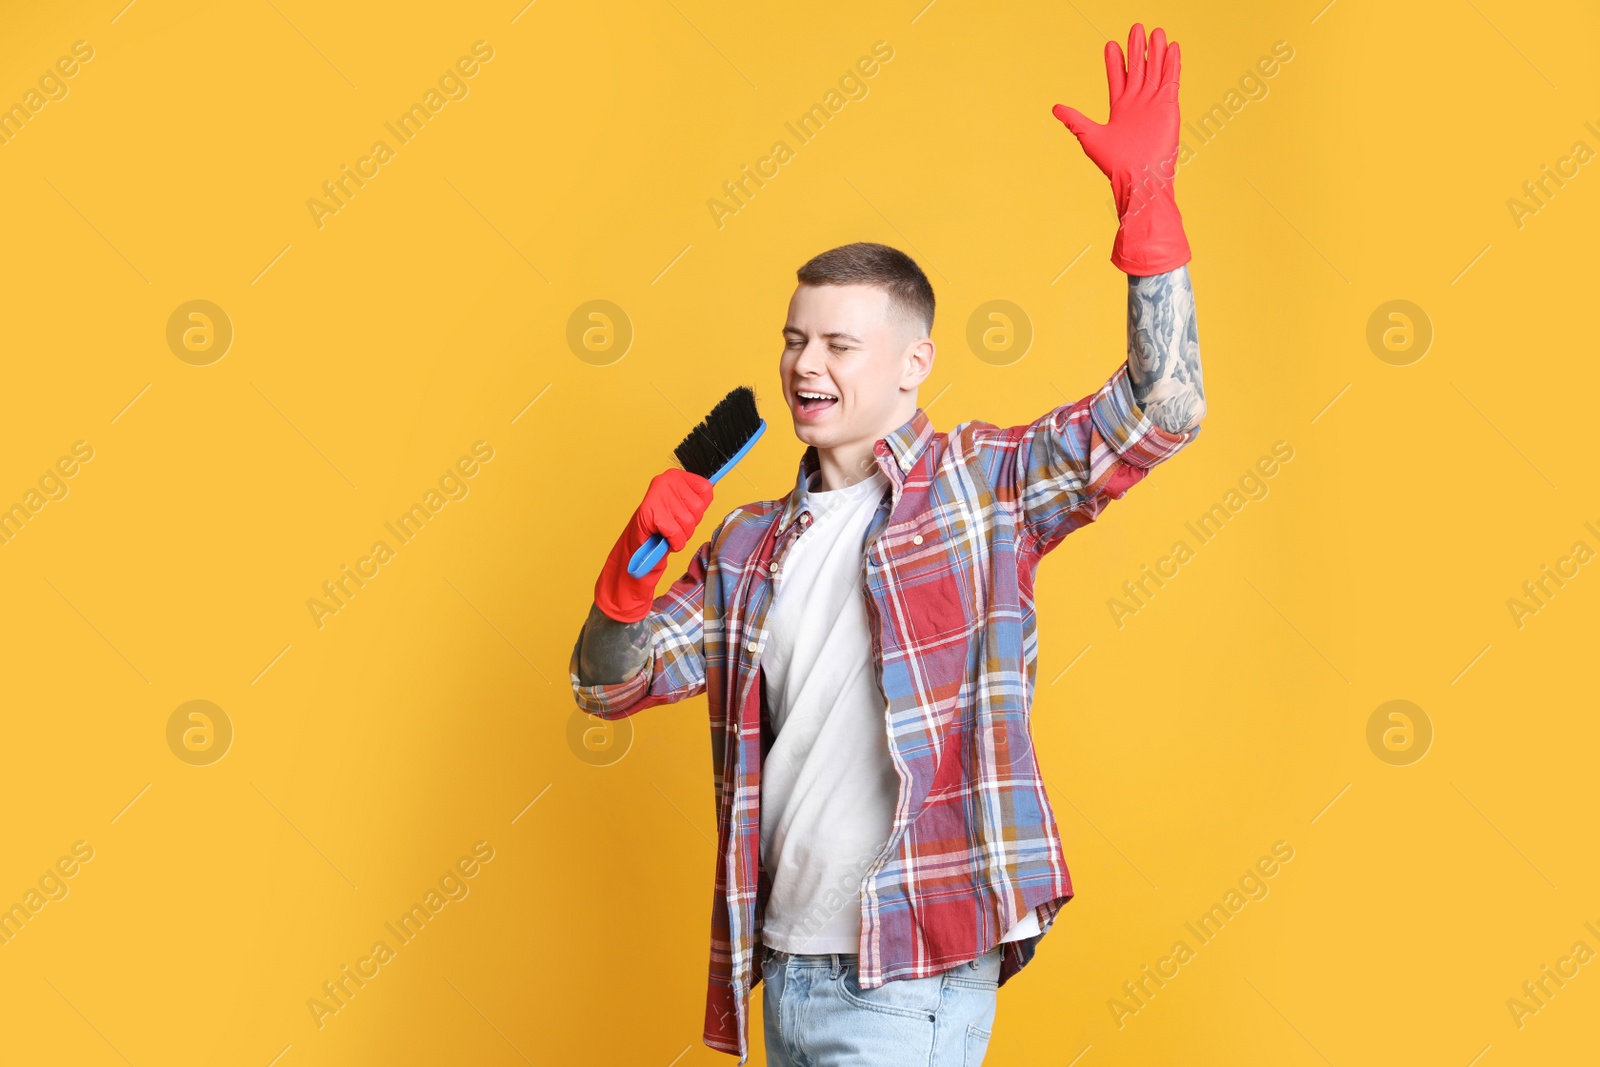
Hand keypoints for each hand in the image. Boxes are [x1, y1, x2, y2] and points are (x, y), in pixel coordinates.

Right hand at [593, 468, 713, 622]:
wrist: (639, 545)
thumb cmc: (664, 526)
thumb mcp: (684, 507)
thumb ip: (697, 499)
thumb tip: (711, 491)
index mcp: (676, 476)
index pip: (706, 489)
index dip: (699, 509)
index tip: (685, 513)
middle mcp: (667, 480)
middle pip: (698, 508)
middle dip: (690, 524)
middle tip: (674, 526)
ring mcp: (658, 494)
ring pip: (688, 522)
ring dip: (681, 535)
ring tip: (669, 533)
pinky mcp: (650, 511)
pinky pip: (676, 533)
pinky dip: (673, 542)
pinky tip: (664, 539)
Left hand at [1052, 23, 1190, 275]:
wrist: (1138, 178)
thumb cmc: (1114, 164)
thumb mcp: (1089, 137)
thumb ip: (1074, 119)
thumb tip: (1055, 108)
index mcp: (1119, 108)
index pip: (1117, 78)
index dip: (1115, 61)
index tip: (1111, 44)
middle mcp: (1138, 103)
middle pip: (1138, 69)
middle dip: (1136, 49)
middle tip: (1135, 28)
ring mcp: (1153, 103)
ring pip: (1155, 70)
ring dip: (1156, 52)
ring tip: (1156, 32)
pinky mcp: (1168, 106)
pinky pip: (1171, 79)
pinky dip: (1172, 63)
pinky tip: (1173, 47)